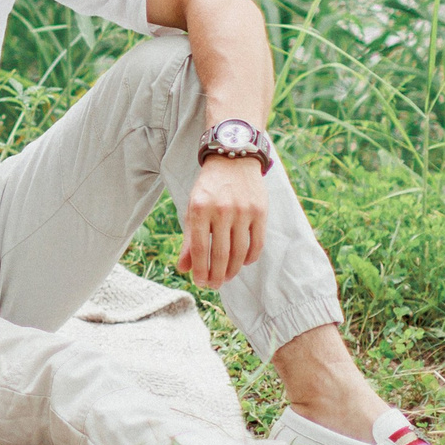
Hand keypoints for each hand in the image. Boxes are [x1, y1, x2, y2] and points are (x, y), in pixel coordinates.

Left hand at [180, 156, 266, 287]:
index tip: (200, 283)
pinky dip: (250, 257)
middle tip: (213, 285)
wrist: (233, 159)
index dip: (200, 270)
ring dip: (233, 270)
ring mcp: (243, 211)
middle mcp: (222, 210)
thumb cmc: (209, 188)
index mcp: (200, 209)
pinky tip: (243, 263)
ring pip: (240, 252)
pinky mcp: (260, 211)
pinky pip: (257, 243)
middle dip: (216, 275)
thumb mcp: (193, 208)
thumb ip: (189, 239)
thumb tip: (184, 268)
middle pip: (221, 254)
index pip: (200, 249)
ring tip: (226, 277)